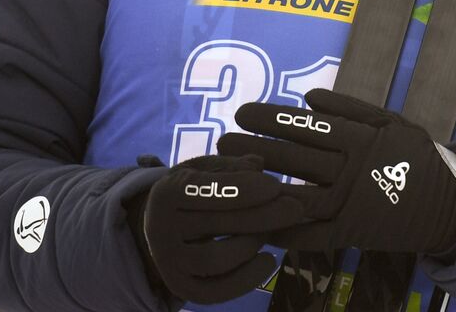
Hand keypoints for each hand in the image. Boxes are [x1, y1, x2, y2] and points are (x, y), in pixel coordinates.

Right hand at [134, 154, 302, 304]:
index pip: (207, 191)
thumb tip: (257, 165)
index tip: (275, 186)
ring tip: (268, 232)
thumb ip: (231, 165)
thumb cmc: (194, 190)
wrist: (163, 226)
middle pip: (217, 226)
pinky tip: (267, 261)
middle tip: (295, 209)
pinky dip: (246, 279)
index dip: (244, 189)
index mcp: (167, 192)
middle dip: (262, 216)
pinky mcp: (180, 286)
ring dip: (251, 244)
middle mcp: (159, 229)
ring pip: (216, 259)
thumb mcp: (206, 169)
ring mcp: (168, 261)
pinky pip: (215, 291)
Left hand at [216, 88, 455, 257]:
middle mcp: (352, 170)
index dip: (272, 119)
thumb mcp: (392, 122)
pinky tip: (258, 226)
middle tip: (223, 141)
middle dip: (255, 148)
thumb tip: (308, 97)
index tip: (243, 112)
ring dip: (262, 186)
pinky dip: (285, 231)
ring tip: (232, 178)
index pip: (306, 125)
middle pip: (294, 158)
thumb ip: (351, 108)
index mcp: (361, 138)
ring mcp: (351, 203)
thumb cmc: (417, 156)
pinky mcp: (352, 232)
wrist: (449, 203)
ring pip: (297, 194)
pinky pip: (312, 235)